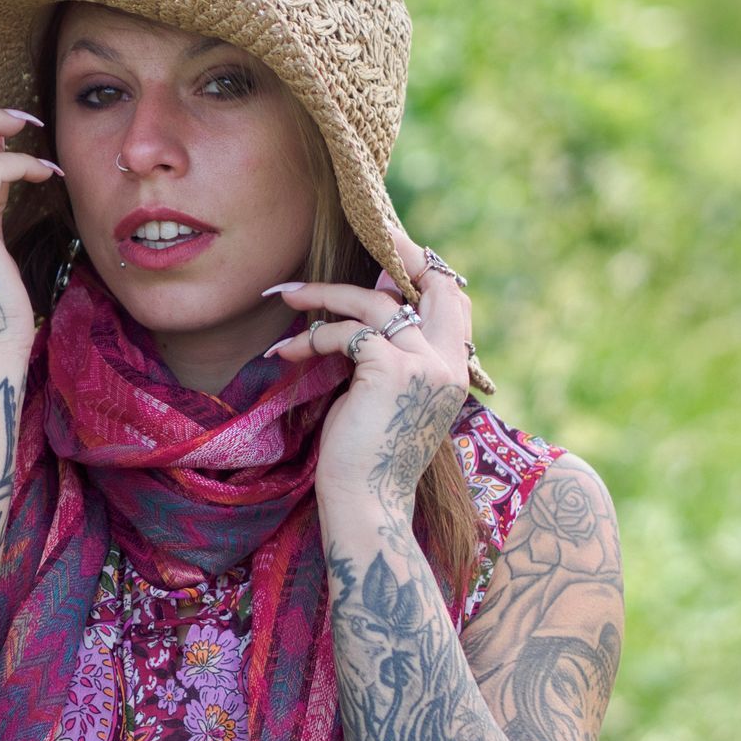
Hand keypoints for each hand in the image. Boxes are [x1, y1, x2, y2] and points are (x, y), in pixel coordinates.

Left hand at [260, 234, 472, 516]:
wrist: (367, 504)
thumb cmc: (365, 457)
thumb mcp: (381, 396)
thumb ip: (384, 353)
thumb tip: (368, 305)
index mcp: (453, 371)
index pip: (454, 302)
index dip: (423, 273)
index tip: (387, 256)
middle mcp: (447, 365)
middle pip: (433, 285)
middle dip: (397, 254)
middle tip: (363, 236)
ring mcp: (424, 366)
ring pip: (375, 304)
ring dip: (326, 295)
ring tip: (289, 296)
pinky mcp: (390, 371)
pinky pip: (346, 333)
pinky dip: (312, 337)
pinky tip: (285, 353)